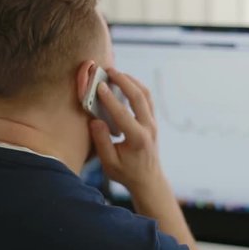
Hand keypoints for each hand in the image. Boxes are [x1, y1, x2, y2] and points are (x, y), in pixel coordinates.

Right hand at [89, 68, 163, 192]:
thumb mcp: (109, 163)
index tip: (99, 86)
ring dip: (131, 81)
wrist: (148, 179)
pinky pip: (147, 98)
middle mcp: (148, 128)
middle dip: (123, 81)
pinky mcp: (152, 120)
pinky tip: (125, 82)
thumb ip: (102, 142)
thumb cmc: (126, 173)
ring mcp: (153, 123)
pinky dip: (137, 87)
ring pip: (145, 94)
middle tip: (108, 70)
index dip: (110, 99)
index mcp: (137, 139)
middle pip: (139, 97)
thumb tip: (95, 121)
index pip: (123, 115)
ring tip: (116, 72)